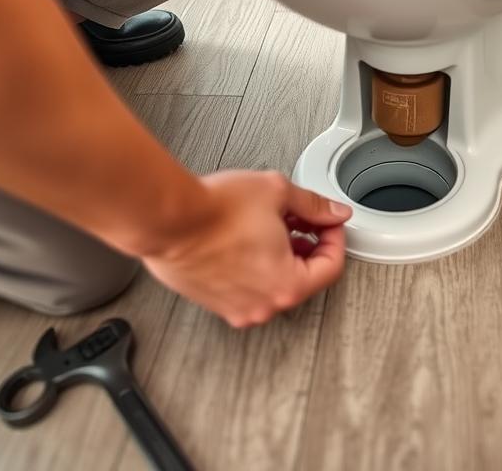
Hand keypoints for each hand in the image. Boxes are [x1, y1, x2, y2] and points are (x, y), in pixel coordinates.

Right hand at [143, 170, 351, 326]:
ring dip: (281, 254)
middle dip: (307, 245)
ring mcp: (236, 308)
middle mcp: (263, 305)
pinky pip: (249, 286)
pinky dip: (256, 265)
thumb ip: (314, 206)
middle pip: (304, 277)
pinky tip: (247, 237)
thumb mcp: (278, 193)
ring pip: (275, 282)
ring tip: (270, 223)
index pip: (331, 267)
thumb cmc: (214, 210)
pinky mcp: (215, 302)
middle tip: (300, 219)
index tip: (329, 223)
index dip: (334, 239)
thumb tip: (333, 213)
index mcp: (287, 285)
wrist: (167, 219)